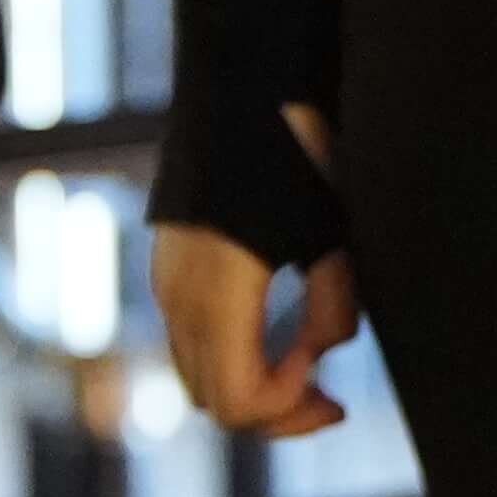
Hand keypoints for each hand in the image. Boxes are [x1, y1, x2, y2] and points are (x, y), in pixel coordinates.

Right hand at [149, 107, 358, 439]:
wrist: (240, 84)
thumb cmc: (294, 152)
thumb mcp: (330, 234)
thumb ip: (330, 308)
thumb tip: (325, 351)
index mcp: (217, 298)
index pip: (238, 404)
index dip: (289, 412)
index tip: (331, 383)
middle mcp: (179, 300)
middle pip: (214, 403)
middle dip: (273, 411)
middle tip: (329, 396)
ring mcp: (166, 284)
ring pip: (198, 376)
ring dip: (251, 386)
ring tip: (305, 366)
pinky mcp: (169, 267)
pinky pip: (191, 342)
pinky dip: (231, 357)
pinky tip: (275, 331)